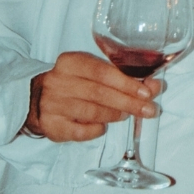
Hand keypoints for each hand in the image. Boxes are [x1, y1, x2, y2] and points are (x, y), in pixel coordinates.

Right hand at [25, 51, 159, 141]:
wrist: (37, 100)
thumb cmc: (75, 85)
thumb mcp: (96, 75)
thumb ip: (124, 79)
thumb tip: (155, 86)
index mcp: (70, 62)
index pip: (101, 71)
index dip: (126, 83)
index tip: (147, 92)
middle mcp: (58, 82)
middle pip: (99, 93)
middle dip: (127, 102)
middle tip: (148, 110)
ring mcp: (52, 104)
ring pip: (91, 111)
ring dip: (114, 114)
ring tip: (127, 115)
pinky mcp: (51, 125)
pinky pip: (79, 131)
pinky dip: (95, 130)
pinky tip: (103, 127)